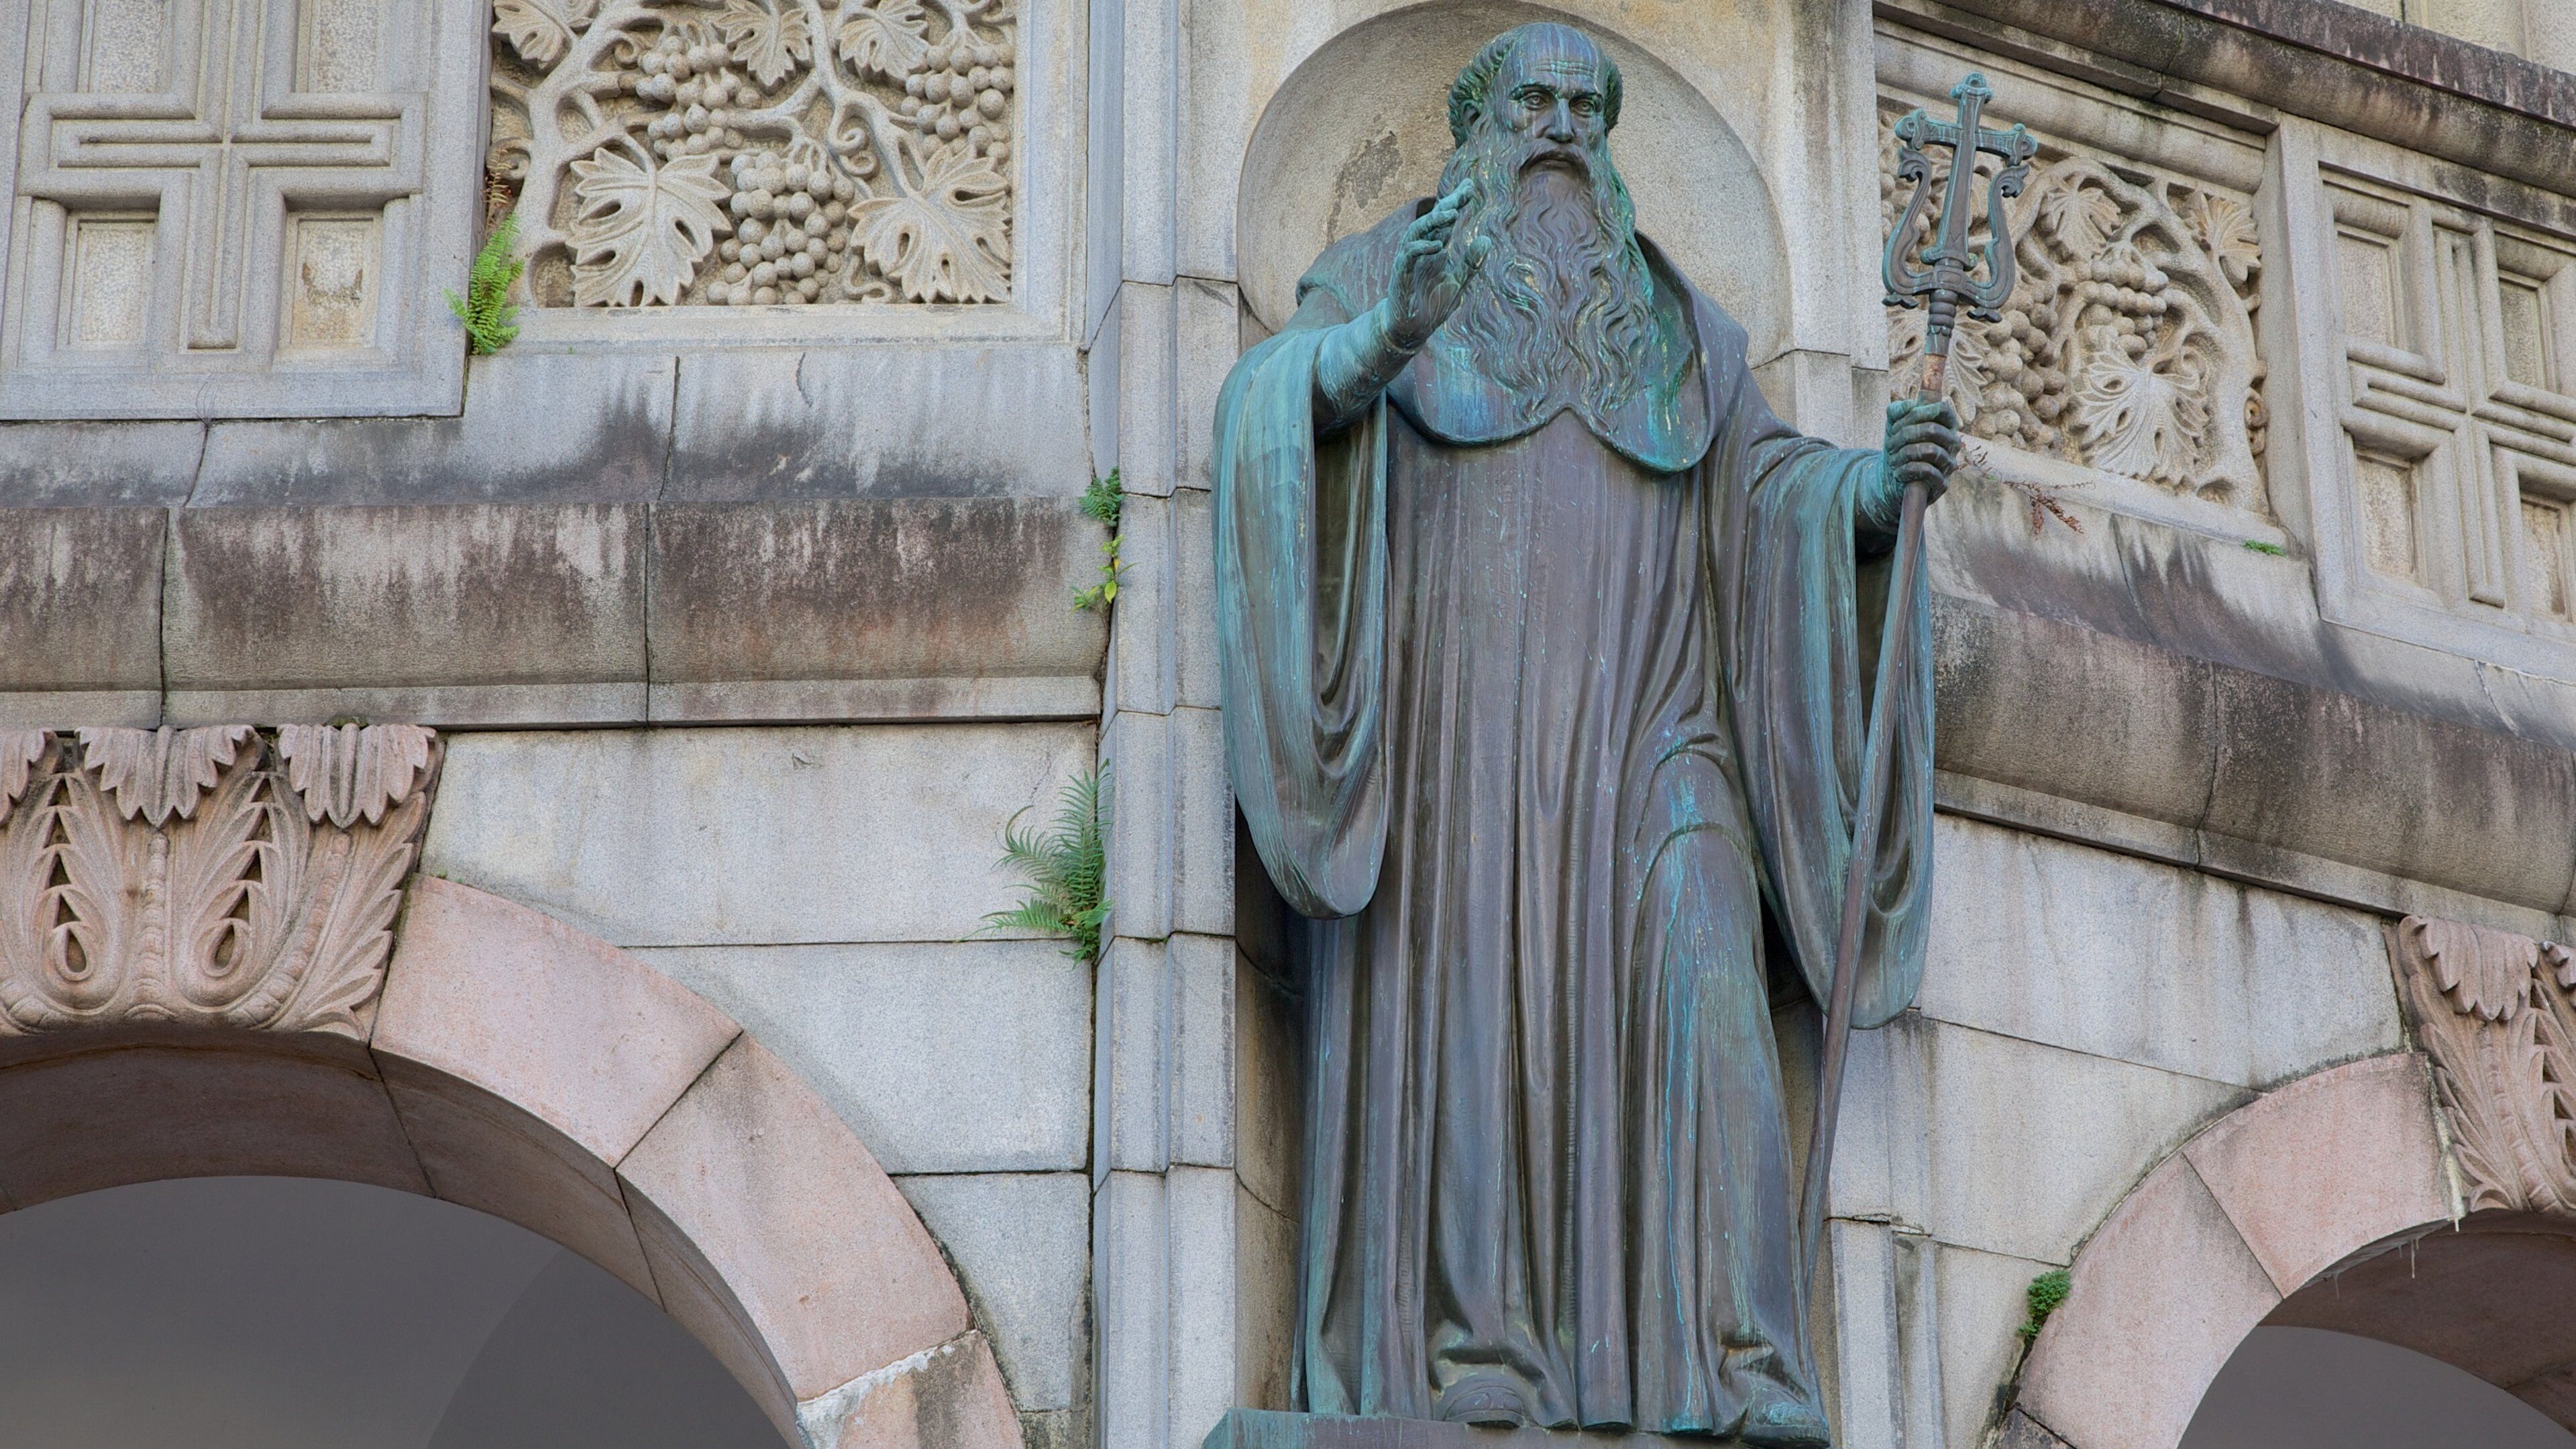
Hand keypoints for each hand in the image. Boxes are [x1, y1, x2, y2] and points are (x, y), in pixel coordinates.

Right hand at [1385, 180, 1491, 349]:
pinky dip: (1421, 248)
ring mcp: (1409, 261)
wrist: (1411, 331)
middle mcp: (1421, 251)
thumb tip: (1487, 239)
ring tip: (1453, 213)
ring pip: (1417, 232)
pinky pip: (1408, 255)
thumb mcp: (1458, 284)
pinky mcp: (1401, 275)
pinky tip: (1438, 246)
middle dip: (1448, 204)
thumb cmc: (1431, 307)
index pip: (1445, 221)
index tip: (1470, 185)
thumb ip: (1471, 263)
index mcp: (1435, 250)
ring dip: (1434, 221)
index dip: (1456, 202)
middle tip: (1465, 192)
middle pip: (1433, 220)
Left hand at [1875, 397, 1961, 512]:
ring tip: (1893, 458)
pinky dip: (1908, 469)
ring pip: (1929, 450)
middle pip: (1932, 429)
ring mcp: (1949, 463)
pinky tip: (1899, 471)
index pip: (1942, 408)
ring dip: (1904, 453)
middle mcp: (1952, 442)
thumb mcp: (1893, 424)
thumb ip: (1898, 410)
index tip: (1900, 421)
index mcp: (1946, 424)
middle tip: (1890, 444)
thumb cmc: (1898, 445)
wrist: (1892, 477)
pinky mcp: (1942, 483)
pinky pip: (1927, 471)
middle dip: (1905, 434)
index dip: (1919, 411)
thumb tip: (1909, 406)